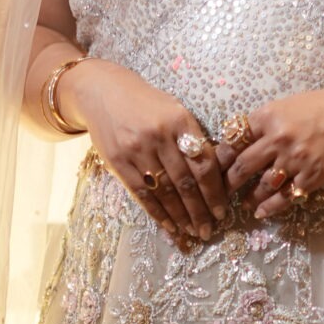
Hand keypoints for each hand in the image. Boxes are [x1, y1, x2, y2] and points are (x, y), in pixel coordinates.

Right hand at [63, 59, 228, 241]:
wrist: (102, 92)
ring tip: (193, 232)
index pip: (204, 164)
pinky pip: (143, 194)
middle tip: (209, 231)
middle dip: (200, 211)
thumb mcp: (174, 110)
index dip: (215, 192)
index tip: (222, 211)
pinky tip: (170, 226)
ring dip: (181, 216)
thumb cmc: (146, 103)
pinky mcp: (118, 163)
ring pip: (165, 192)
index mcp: (180, 121)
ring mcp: (137, 150)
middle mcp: (159, 136)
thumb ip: (192, 138)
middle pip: (186, 182)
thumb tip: (214, 174)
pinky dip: (158, 213)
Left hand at [225, 83, 323, 219]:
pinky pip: (285, 197)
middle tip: (222, 191)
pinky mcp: (311, 177)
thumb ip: (265, 123)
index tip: (216, 167)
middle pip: (242, 166)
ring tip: (243, 204)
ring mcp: (294, 160)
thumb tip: (242, 141)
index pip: (234, 140)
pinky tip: (261, 212)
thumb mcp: (288, 106)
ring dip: (249, 197)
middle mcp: (277, 139)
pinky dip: (270, 207)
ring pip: (261, 186)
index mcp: (268, 117)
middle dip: (229, 182)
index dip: (222, 157)